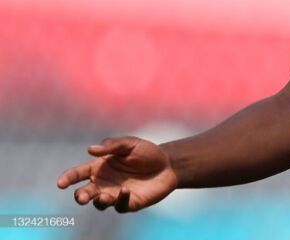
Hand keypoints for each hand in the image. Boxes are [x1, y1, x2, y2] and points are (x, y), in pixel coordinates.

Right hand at [57, 136, 178, 212]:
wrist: (168, 165)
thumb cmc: (147, 152)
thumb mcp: (131, 144)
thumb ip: (112, 145)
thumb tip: (90, 149)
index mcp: (99, 166)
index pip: (78, 173)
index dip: (67, 178)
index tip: (60, 183)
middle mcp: (103, 183)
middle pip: (85, 193)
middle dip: (81, 196)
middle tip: (82, 197)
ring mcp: (114, 194)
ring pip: (99, 203)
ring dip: (99, 201)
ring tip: (105, 196)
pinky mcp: (128, 203)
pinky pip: (119, 206)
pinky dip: (120, 200)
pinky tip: (125, 192)